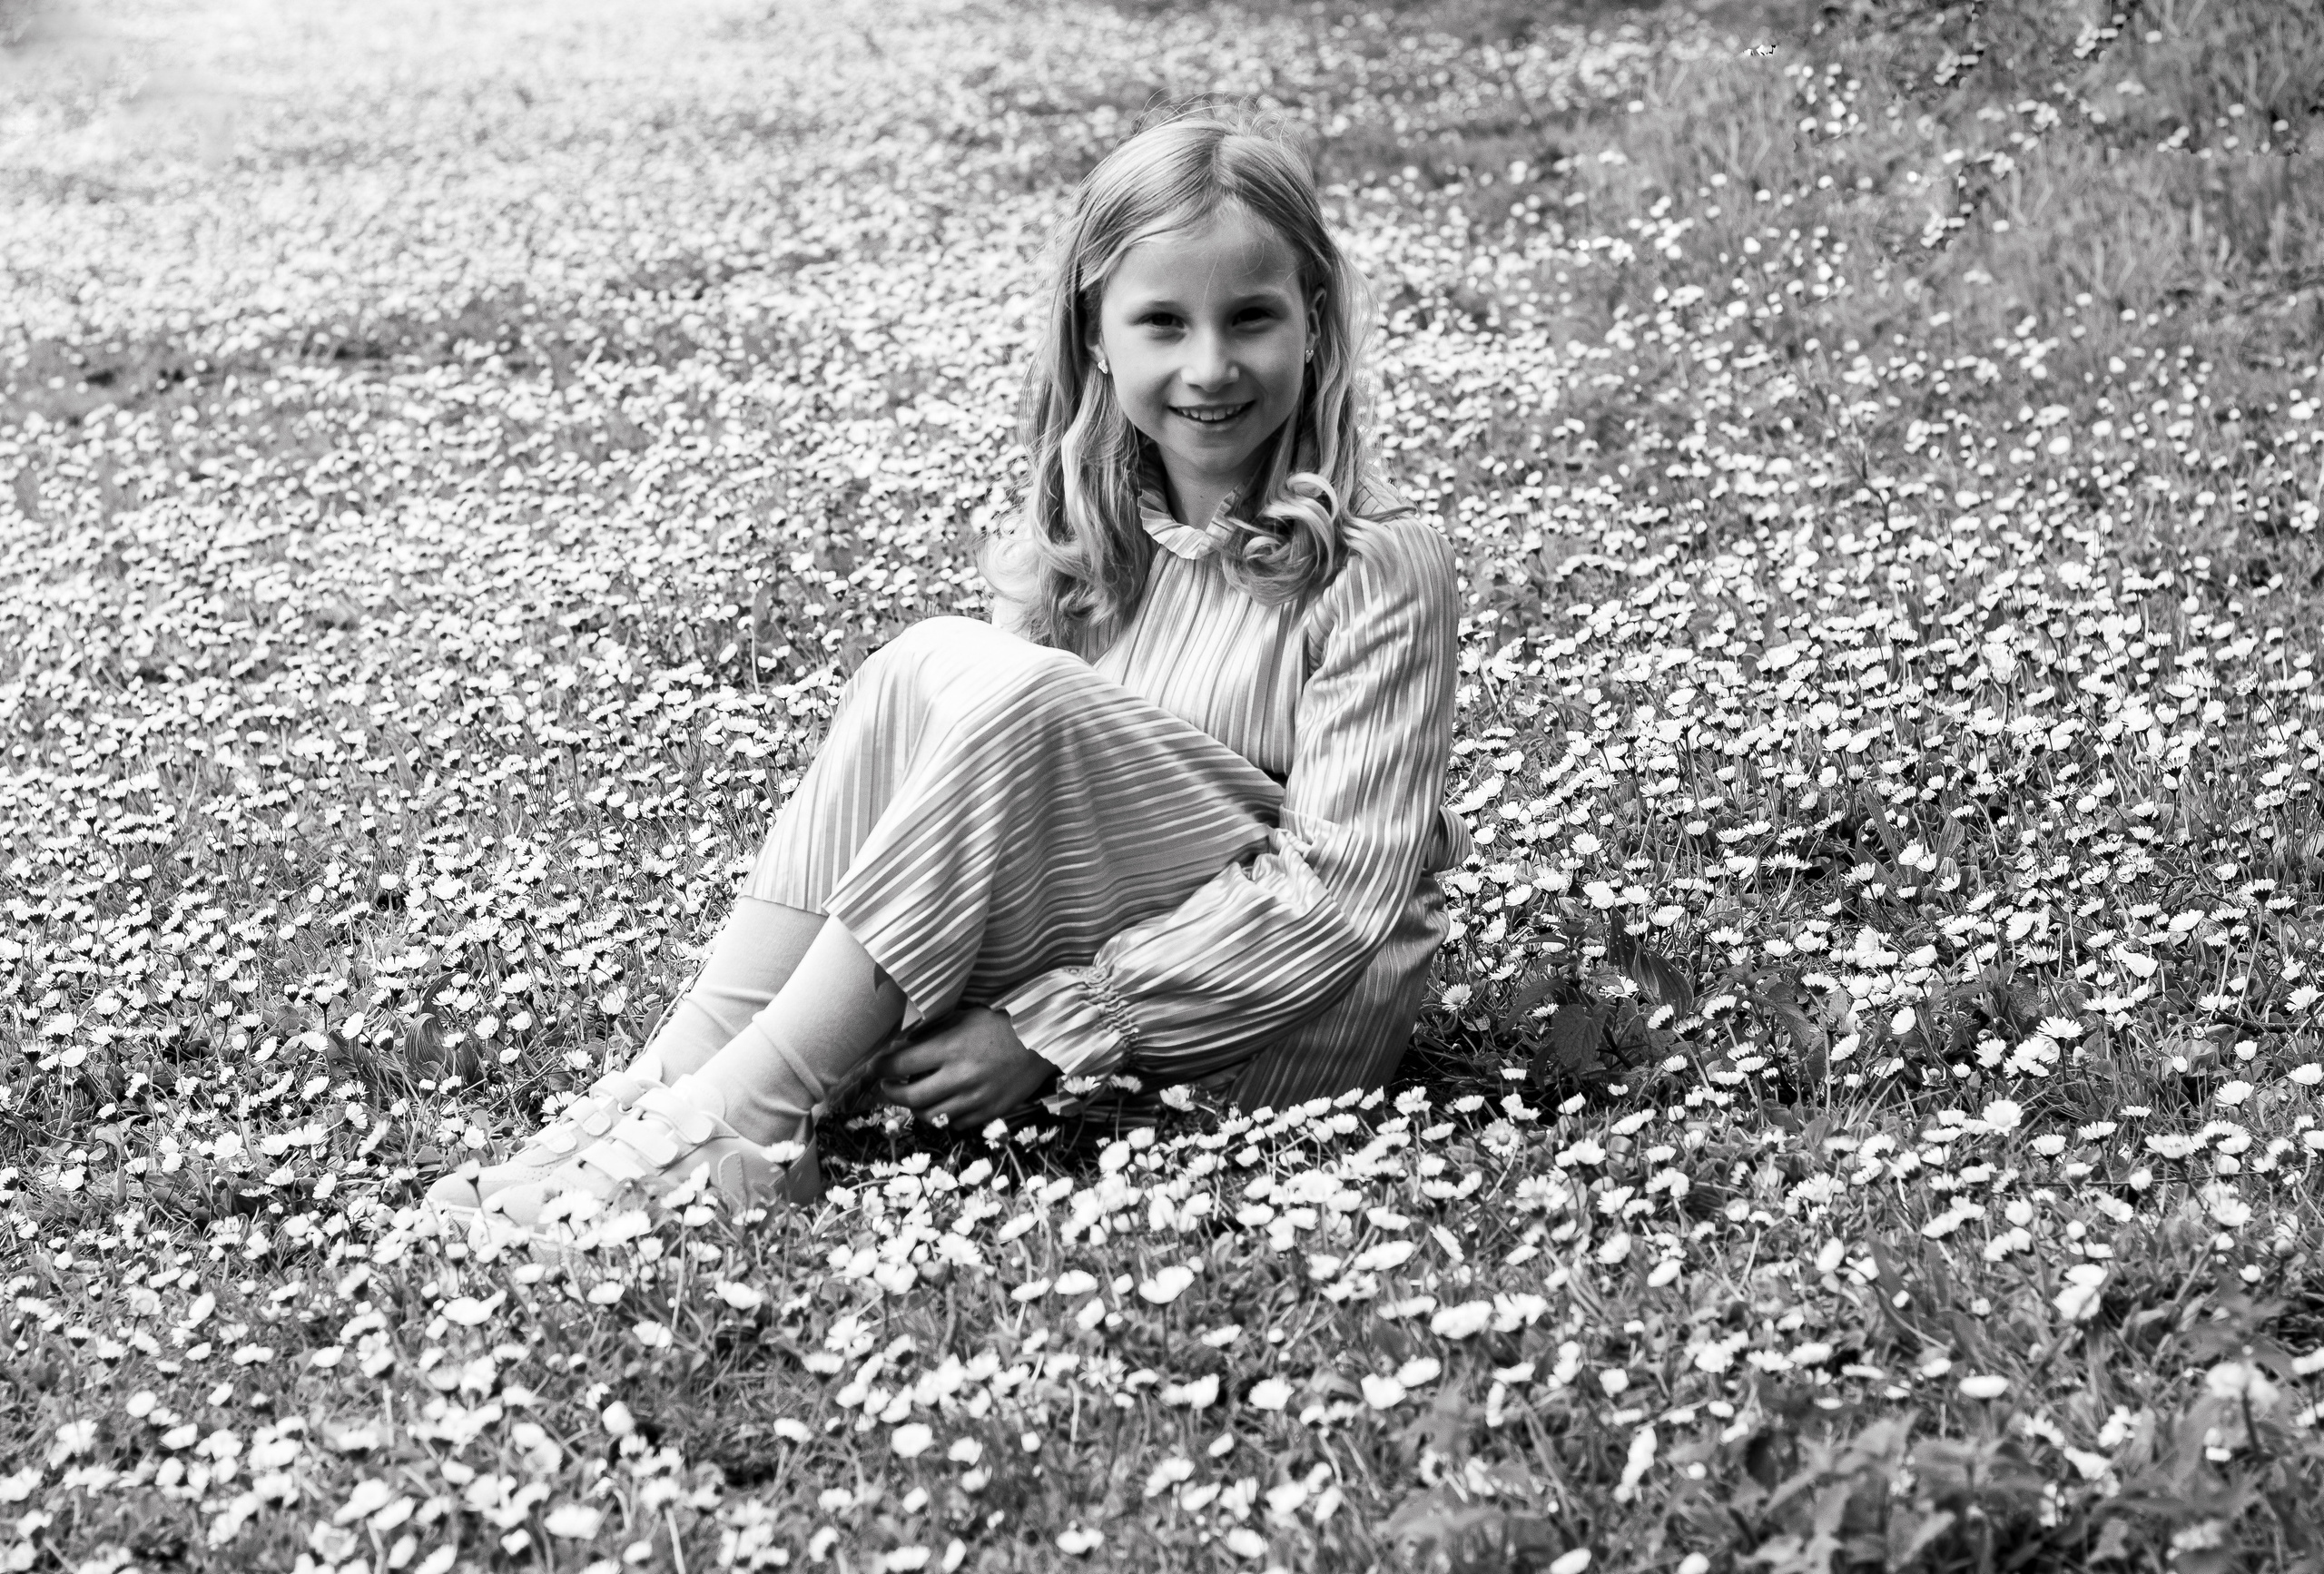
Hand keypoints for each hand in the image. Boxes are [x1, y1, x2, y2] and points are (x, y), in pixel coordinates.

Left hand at [873, 1005, 1056, 1133]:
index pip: (899, 1065)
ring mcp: (976, 1099)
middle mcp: (961, 1077)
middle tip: (889, 1085)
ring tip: (915, 1095)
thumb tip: (899, 1048)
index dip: (880, 1067)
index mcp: (951, 1048)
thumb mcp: (963, 1017)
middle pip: (909, 1098)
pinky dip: (943, 1117)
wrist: (1044, 1040)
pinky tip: (943, 1103)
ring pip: (930, 1116)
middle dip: (891, 1093)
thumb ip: (931, 1033)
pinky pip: (955, 1124)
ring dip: (916, 1107)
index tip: (874, 1067)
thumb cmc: (1000, 1023)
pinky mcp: (990, 1113)